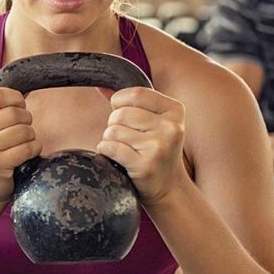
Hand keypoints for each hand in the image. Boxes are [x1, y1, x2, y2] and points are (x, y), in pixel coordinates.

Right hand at [0, 87, 41, 204]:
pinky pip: (27, 149)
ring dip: (30, 136)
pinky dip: (33, 149)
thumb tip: (25, 89)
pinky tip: (25, 154)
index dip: (15, 98)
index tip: (19, 107)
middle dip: (26, 120)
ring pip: (23, 131)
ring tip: (22, 143)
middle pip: (14, 113)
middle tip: (22, 130)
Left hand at [97, 87, 185, 203]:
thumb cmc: (154, 149)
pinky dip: (106, 152)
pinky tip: (119, 159)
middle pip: (120, 114)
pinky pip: (110, 147)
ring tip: (126, 150)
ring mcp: (160, 146)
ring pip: (112, 131)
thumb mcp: (151, 121)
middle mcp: (171, 127)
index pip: (134, 94)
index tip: (125, 117)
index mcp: (175, 110)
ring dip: (110, 140)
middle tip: (128, 140)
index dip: (119, 103)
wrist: (168, 188)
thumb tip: (99, 85)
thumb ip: (127, 102)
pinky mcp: (146, 165)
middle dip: (114, 125)